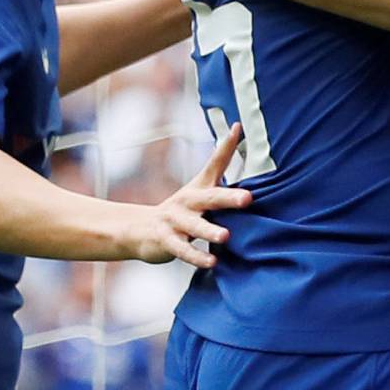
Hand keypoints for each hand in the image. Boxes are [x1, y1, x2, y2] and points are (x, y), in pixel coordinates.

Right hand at [128, 123, 250, 266]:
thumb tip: (243, 149)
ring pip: (194, 226)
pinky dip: (197, 257)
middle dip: (229, 198)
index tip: (237, 127)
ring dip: (210, 230)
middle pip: (209, 197)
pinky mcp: (167, 240)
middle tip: (248, 199)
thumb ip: (221, 175)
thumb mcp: (200, 191)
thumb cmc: (182, 211)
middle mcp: (188, 201)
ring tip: (225, 236)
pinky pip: (183, 250)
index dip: (226, 146)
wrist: (141, 229)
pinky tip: (212, 262)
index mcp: (199, 188)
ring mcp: (175, 221)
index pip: (214, 163)